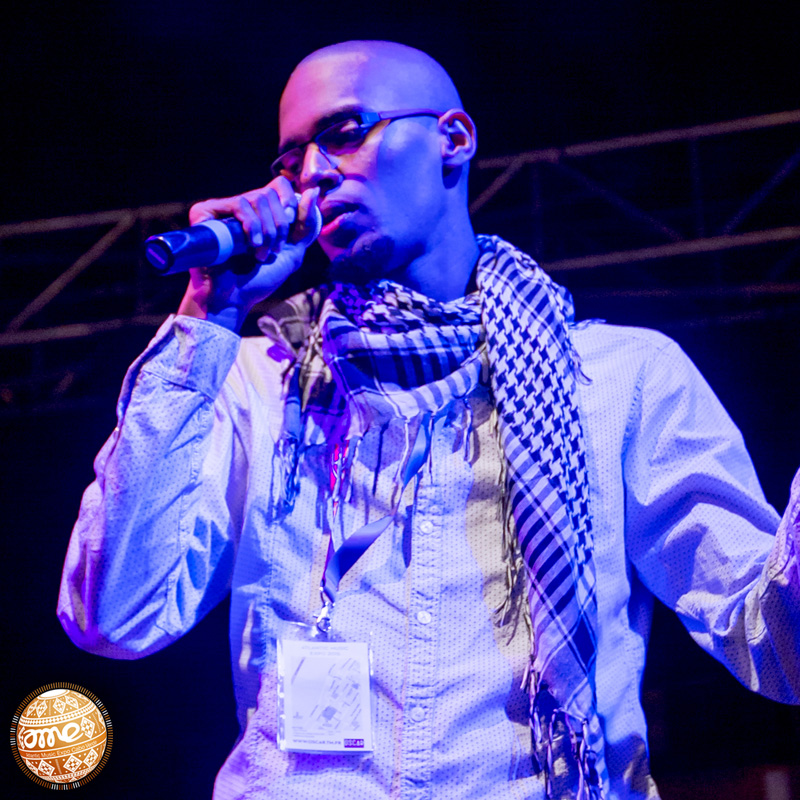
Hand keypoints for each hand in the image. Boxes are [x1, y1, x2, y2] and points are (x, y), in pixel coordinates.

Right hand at [177, 178, 320, 331]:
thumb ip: (305, 225)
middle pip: (270, 194)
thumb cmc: (259, 280)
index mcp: (260, 213)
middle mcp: (241, 208)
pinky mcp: (205, 211)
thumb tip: (313, 191)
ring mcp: (222, 209)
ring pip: (257, 198)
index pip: (279, 186)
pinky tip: (250, 246)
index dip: (290, 201)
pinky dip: (252, 226)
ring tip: (260, 254)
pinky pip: (239, 204)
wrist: (235, 298)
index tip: (291, 224)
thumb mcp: (292, 252)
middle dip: (280, 226)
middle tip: (272, 251)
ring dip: (267, 231)